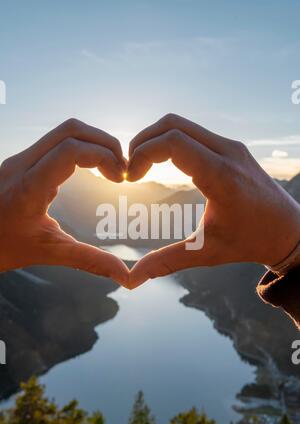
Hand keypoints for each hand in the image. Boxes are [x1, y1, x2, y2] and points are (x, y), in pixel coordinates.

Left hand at [0, 118, 128, 285]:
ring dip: (93, 142)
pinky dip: (81, 147)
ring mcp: (19, 160)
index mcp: (28, 188)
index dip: (103, 156)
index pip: (70, 150)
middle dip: (105, 143)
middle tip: (122, 168)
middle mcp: (21, 165)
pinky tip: (93, 168)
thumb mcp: (48, 253)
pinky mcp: (22, 161)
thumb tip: (123, 275)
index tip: (119, 178)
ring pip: (63, 131)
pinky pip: (56, 141)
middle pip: (70, 130)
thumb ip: (89, 260)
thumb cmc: (3, 248)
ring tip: (111, 166)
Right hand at [127, 113, 299, 287]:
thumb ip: (167, 262)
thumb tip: (132, 279)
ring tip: (141, 165)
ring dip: (155, 139)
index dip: (142, 154)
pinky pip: (194, 132)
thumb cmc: (250, 242)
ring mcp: (231, 146)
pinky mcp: (232, 147)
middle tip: (129, 168)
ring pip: (182, 124)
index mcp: (222, 177)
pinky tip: (161, 163)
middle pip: (172, 124)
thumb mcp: (206, 253)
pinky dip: (171, 141)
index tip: (131, 178)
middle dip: (142, 142)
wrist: (288, 231)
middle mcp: (228, 153)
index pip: (172, 143)